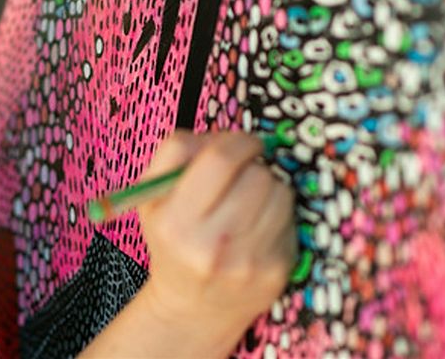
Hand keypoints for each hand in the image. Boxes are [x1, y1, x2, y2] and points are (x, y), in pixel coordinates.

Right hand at [133, 131, 296, 354]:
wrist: (192, 310)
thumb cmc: (174, 242)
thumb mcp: (153, 199)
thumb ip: (174, 154)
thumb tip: (219, 135)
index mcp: (175, 221)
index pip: (220, 159)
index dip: (238, 141)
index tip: (243, 144)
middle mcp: (211, 245)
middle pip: (256, 175)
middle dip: (254, 166)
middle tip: (245, 174)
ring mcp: (247, 261)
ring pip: (279, 192)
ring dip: (269, 187)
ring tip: (250, 202)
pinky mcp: (276, 270)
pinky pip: (291, 218)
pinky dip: (279, 214)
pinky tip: (260, 227)